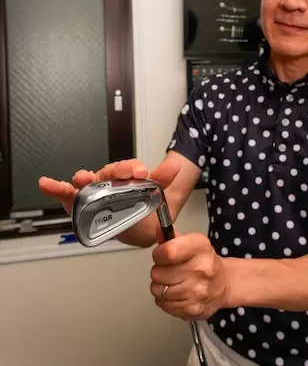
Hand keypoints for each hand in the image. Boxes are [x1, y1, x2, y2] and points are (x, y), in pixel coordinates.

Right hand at [38, 158, 178, 215]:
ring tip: (80, 178)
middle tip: (115, 174)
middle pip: (107, 173)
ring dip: (83, 179)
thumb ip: (163, 179)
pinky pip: (67, 196)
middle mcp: (109, 181)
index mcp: (127, 175)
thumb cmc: (145, 207)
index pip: (128, 168)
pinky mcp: (82, 204)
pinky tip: (46, 183)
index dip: (132, 168)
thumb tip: (176, 164)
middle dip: (110, 172)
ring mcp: (95, 192)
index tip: (140, 172)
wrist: (140, 228)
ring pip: (88, 182)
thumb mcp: (158, 193)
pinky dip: (56, 189)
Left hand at [150, 232, 228, 320]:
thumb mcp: (192, 243)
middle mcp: (202, 269)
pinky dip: (165, 300)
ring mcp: (198, 291)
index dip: (158, 254)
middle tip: (168, 270)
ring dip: (160, 286)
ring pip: (159, 290)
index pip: (168, 252)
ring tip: (171, 282)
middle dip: (158, 271)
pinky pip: (164, 304)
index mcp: (201, 247)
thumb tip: (158, 229)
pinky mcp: (193, 309)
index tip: (161, 255)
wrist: (224, 283)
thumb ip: (171, 237)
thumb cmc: (205, 261)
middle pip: (159, 273)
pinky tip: (175, 293)